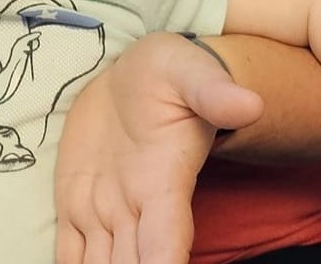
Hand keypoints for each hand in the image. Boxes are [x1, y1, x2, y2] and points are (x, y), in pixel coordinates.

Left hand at [54, 32, 263, 263]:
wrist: (135, 76)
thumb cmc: (172, 74)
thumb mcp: (190, 73)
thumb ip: (214, 93)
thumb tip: (251, 104)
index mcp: (163, 184)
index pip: (165, 243)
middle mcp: (135, 209)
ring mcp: (103, 211)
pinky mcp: (74, 204)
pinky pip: (69, 251)